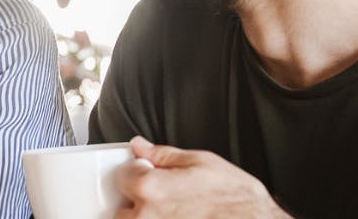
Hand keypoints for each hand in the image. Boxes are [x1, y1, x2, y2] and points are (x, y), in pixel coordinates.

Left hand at [115, 137, 289, 218]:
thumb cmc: (235, 199)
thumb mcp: (201, 162)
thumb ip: (163, 155)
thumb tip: (140, 146)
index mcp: (150, 188)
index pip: (121, 177)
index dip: (137, 173)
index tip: (149, 175)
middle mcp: (145, 218)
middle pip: (122, 209)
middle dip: (138, 202)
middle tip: (165, 198)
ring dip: (147, 218)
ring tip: (176, 213)